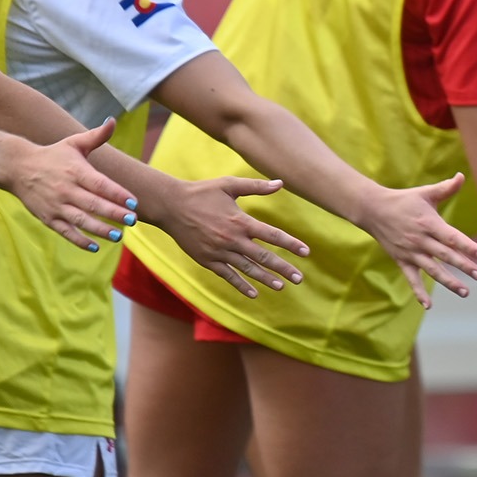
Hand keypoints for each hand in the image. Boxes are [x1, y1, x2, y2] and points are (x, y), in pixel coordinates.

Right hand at [1, 119, 138, 251]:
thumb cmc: (53, 155)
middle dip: (113, 213)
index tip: (134, 202)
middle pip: (93, 203)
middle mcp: (66, 189)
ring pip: (80, 220)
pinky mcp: (47, 217)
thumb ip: (96, 136)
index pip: (100, 184)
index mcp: (76, 171)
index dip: (117, 193)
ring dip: (99, 229)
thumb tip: (113, 121)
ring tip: (118, 236)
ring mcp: (56, 205)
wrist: (16, 167)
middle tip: (132, 221)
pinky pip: (65, 231)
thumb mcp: (74, 143)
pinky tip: (95, 247)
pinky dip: (79, 240)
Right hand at [160, 176, 309, 297]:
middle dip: (283, 268)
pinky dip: (241, 285)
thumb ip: (256, 186)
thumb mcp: (229, 185)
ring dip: (265, 279)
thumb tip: (281, 183)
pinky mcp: (207, 260)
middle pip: (263, 257)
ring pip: (247, 269)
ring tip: (281, 287)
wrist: (170, 206)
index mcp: (240, 221)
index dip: (290, 244)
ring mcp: (219, 252)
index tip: (306, 252)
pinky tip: (253, 294)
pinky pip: (227, 276)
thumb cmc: (202, 193)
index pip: (272, 235)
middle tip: (299, 278)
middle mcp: (232, 239)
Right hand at [358, 173, 476, 306]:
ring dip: (449, 282)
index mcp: (429, 223)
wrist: (373, 210)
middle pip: (445, 256)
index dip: (466, 246)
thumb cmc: (404, 200)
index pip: (451, 237)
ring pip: (432, 270)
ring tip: (465, 292)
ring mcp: (410, 252)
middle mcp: (420, 240)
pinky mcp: (402, 260)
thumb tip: (462, 176)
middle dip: (464, 266)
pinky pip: (411, 279)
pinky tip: (428, 305)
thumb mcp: (425, 192)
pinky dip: (419, 293)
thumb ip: (446, 188)